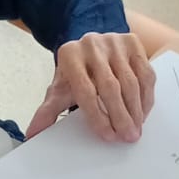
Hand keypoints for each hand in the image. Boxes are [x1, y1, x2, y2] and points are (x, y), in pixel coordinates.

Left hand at [26, 31, 155, 143]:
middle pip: (110, 86)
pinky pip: (145, 74)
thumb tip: (32, 134)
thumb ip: (48, 111)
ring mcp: (114, 41)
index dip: (97, 115)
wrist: (89, 47)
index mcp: (69, 55)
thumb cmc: (75, 72)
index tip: (107, 135)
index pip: (85, 90)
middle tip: (127, 136)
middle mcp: (91, 44)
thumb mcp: (61, 88)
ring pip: (130, 81)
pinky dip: (146, 96)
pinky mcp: (133, 42)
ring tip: (135, 129)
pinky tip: (142, 113)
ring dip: (135, 109)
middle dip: (120, 115)